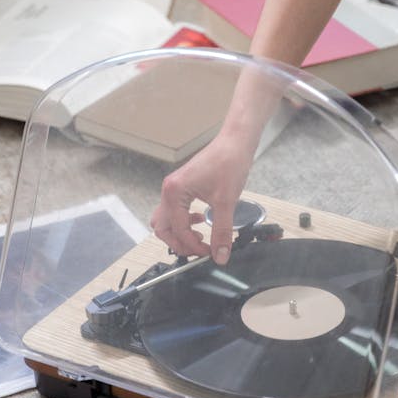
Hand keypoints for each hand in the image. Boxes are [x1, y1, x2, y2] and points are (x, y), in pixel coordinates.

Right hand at [151, 130, 251, 263]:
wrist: (235, 142)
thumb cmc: (228, 163)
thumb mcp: (226, 202)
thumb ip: (221, 232)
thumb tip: (220, 255)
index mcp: (174, 192)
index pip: (178, 230)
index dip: (193, 246)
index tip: (209, 254)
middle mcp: (169, 190)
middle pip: (162, 228)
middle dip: (179, 243)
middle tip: (199, 251)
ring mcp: (173, 188)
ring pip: (166, 220)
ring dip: (179, 233)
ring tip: (199, 238)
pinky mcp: (181, 187)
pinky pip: (174, 210)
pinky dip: (183, 221)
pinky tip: (200, 221)